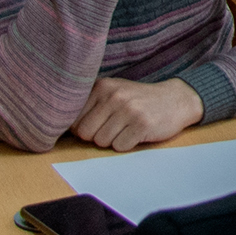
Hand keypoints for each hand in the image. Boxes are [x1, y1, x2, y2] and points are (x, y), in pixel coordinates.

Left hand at [72, 75, 204, 150]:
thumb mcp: (113, 93)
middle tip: (114, 128)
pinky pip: (120, 147)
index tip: (99, 124)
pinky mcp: (142, 124)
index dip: (84, 128)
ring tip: (127, 128)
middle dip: (97, 136)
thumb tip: (59, 127)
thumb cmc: (138, 101)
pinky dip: (127, 145)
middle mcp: (114, 96)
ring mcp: (128, 109)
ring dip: (114, 141)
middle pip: (86, 133)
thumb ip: (89, 105)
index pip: (74, 120)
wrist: (176, 100)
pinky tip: (137, 133)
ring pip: (102, 142)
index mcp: (102, 87)